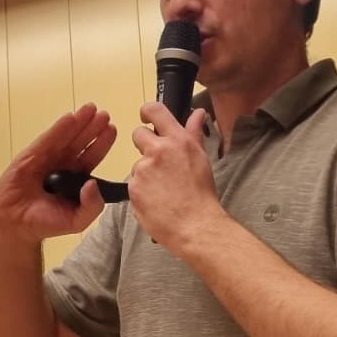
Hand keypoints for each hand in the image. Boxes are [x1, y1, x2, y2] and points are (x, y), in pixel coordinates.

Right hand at [0, 104, 115, 248]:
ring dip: (78, 122)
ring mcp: (47, 158)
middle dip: (92, 128)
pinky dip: (58, 129)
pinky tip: (69, 118)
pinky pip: (46, 140)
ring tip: (91, 109)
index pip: (91, 156)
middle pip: (80, 142)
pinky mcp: (31, 156)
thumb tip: (93, 183)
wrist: (17, 225)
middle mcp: (63, 164)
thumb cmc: (47, 222)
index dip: (101, 143)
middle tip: (104, 114)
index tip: (112, 129)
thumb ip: (92, 206)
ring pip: (65, 137)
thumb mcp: (77, 220)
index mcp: (76, 177)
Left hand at [129, 104, 224, 256]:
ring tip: (163, 190)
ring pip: (137, 164)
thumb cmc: (203, 194)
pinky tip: (156, 201)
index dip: (147, 111)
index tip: (146, 117)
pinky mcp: (133, 188)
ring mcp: (142, 170)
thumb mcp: (201, 158)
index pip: (154, 110)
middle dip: (145, 145)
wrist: (197, 226)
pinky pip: (134, 184)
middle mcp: (157, 151)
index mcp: (177, 140)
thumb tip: (198, 113)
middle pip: (138, 134)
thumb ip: (194, 132)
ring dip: (146, 173)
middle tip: (159, 163)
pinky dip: (142, 191)